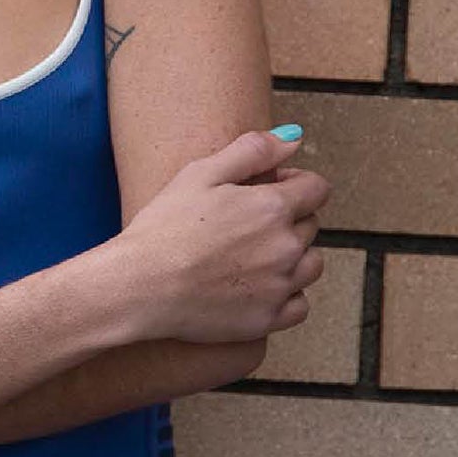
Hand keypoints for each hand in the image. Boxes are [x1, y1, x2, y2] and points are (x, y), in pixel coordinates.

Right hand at [104, 128, 329, 347]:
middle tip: (247, 222)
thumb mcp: (200, 173)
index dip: (296, 183)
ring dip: (294, 256)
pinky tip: (257, 286)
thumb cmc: (164, 227)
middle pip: (311, 225)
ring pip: (311, 265)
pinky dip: (286, 295)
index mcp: (273, 207)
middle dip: (288, 217)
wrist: (140, 286)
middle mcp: (286, 247)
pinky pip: (300, 304)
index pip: (317, 189)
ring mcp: (280, 286)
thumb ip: (252, 150)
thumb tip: (293, 137)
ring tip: (254, 255)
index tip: (270, 187)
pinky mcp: (269, 319)